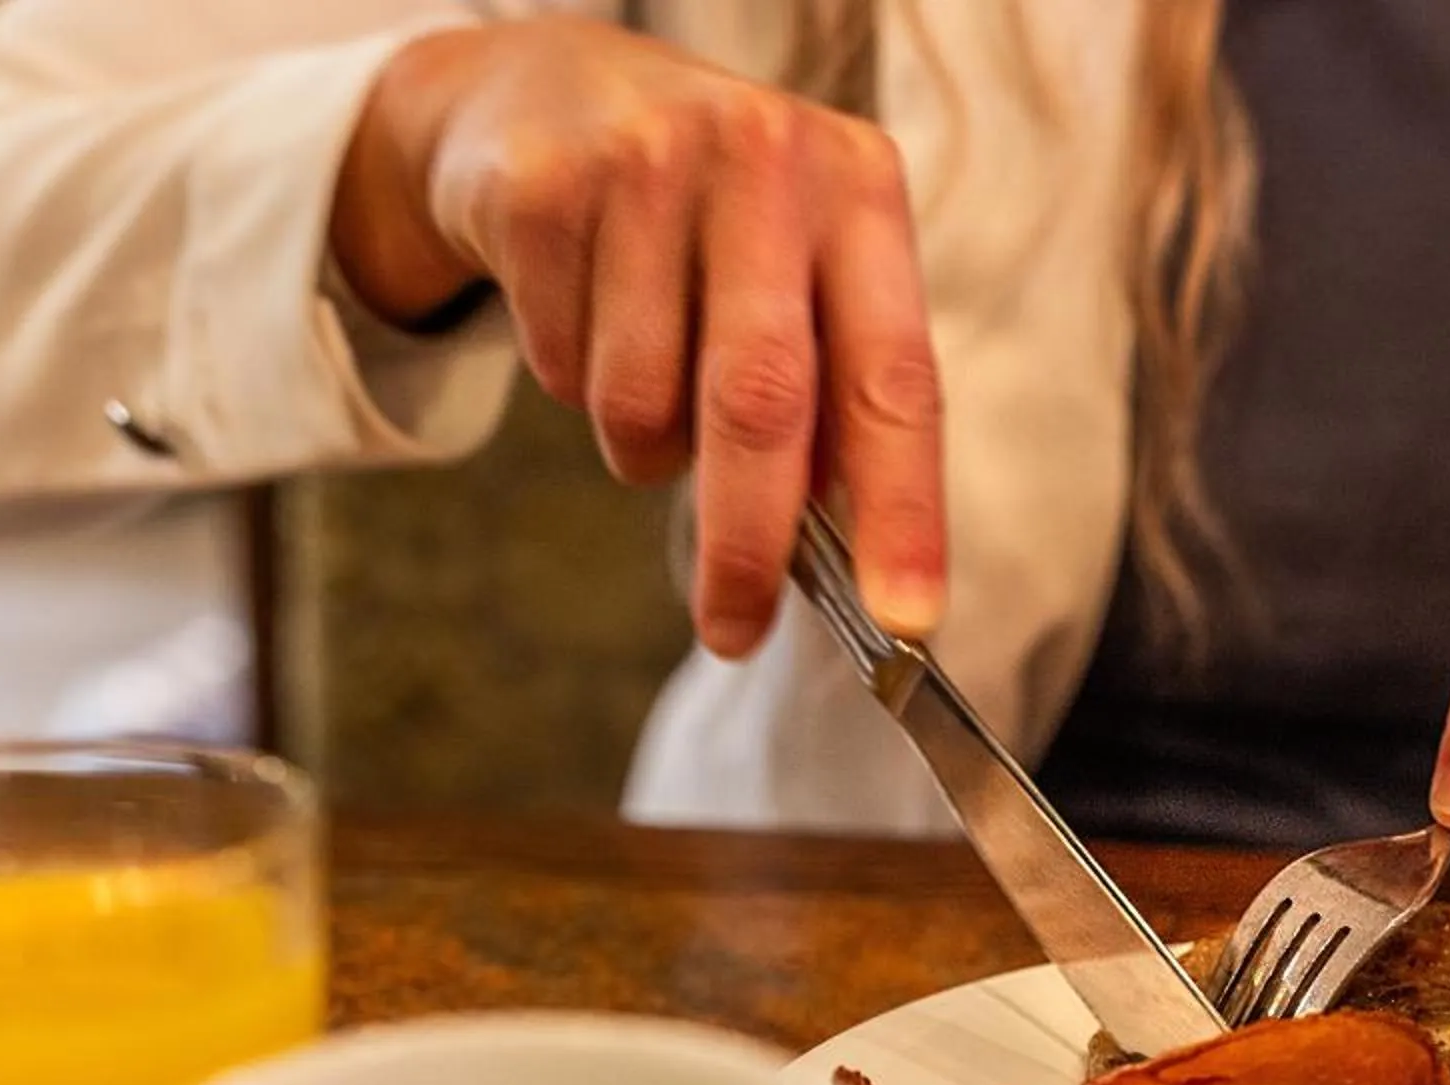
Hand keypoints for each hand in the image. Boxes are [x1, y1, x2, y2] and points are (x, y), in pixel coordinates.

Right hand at [331, 20, 944, 656]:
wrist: (548, 91)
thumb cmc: (711, 219)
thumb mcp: (801, 268)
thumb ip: (834, 393)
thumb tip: (848, 563)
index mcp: (859, 190)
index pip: (895, 379)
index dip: (904, 510)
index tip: (906, 618)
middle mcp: (765, 159)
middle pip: (761, 402)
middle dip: (746, 543)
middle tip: (733, 629)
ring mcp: (647, 163)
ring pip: (643, 403)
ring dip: (646, 449)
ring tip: (651, 384)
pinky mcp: (543, 189)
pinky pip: (564, 371)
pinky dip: (576, 387)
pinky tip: (587, 314)